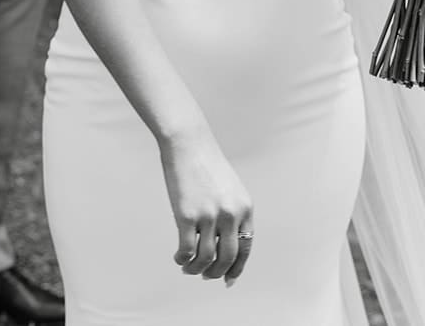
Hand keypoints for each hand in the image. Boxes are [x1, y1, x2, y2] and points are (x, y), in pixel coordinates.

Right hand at [159, 129, 254, 286]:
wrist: (189, 144)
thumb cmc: (207, 164)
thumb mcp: (231, 189)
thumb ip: (233, 213)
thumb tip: (224, 243)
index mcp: (245, 208)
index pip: (245, 248)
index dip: (237, 268)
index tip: (227, 279)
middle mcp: (231, 214)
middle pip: (228, 258)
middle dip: (216, 273)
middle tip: (205, 276)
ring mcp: (209, 216)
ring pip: (206, 259)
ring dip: (196, 269)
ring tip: (188, 268)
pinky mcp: (187, 216)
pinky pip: (187, 250)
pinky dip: (183, 259)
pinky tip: (179, 257)